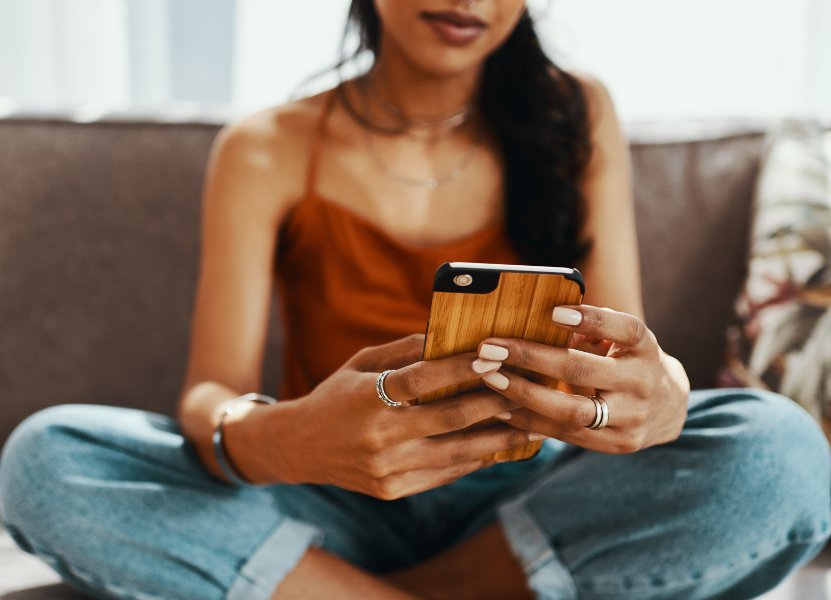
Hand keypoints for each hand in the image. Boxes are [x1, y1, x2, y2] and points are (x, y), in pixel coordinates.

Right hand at [231, 335, 538, 499]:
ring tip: (531, 424)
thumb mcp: (360, 363)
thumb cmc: (336, 395)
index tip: (494, 356)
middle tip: (528, 389)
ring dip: (498, 437)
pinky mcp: (393, 490)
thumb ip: (404, 351)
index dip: (460, 369)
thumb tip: (450, 336)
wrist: (299, 448)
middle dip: (493, 403)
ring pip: (455, 452)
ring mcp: (386, 469)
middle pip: (449, 419)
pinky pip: (445, 474)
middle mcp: (378, 437)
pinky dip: (475, 459)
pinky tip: (501, 446)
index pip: (422, 381)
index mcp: (366, 398)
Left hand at [477, 305, 689, 453]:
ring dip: (524, 394)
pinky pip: (568, 435)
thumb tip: (544, 321)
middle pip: (583, 371)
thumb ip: (592, 330)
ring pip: (572, 411)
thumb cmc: (630, 360)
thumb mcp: (623, 340)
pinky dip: (532, 422)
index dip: (592, 320)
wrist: (670, 408)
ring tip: (490, 380)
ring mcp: (632, 418)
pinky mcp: (619, 444)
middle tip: (490, 349)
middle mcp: (643, 382)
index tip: (554, 313)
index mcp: (645, 348)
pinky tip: (502, 410)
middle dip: (531, 358)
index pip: (625, 330)